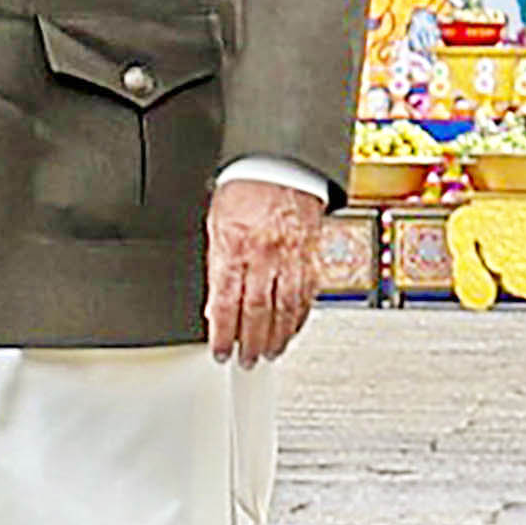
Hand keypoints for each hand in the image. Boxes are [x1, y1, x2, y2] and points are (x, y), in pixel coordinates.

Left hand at [206, 176, 325, 365]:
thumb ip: (216, 267)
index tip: (220, 351)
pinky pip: (307, 296)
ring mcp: (291, 256)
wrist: (281, 163)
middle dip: (250, 343)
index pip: (226, 302)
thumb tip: (214, 307)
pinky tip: (291, 330)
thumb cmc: (246, 189)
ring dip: (276, 337)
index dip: (223, 333)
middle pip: (256, 312)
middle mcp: (264, 253)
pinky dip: (299, 318)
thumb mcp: (217, 224)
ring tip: (268, 353)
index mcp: (235, 245)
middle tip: (245, 361)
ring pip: (285, 309)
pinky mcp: (311, 256)